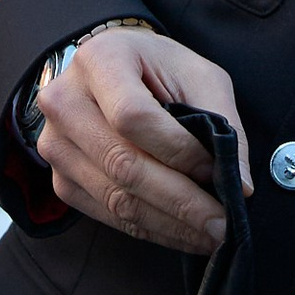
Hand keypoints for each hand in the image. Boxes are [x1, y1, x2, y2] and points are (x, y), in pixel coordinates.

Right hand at [32, 25, 253, 253]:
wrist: (116, 72)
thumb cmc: (160, 70)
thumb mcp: (199, 77)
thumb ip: (223, 125)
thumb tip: (239, 186)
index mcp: (99, 60)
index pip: (133, 116)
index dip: (179, 151)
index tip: (218, 173)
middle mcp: (64, 102)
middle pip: (122, 164)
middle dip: (181, 201)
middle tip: (223, 223)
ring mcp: (55, 145)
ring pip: (116, 198)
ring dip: (170, 224)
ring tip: (210, 234)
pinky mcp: (61, 180)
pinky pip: (108, 214)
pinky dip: (151, 230)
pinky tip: (183, 232)